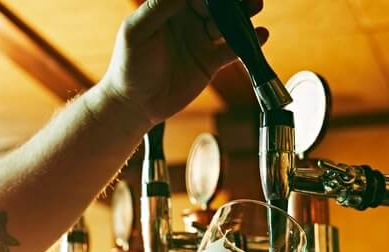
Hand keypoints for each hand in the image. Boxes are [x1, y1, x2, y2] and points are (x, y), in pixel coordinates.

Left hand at [102, 0, 267, 123]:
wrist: (136, 104)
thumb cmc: (129, 65)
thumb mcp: (138, 31)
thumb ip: (158, 8)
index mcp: (168, 8)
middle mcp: (187, 20)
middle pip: (214, 4)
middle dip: (230, 0)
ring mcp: (200, 40)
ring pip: (226, 24)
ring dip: (242, 15)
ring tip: (255, 5)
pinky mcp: (210, 62)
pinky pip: (232, 49)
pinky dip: (247, 43)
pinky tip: (260, 35)